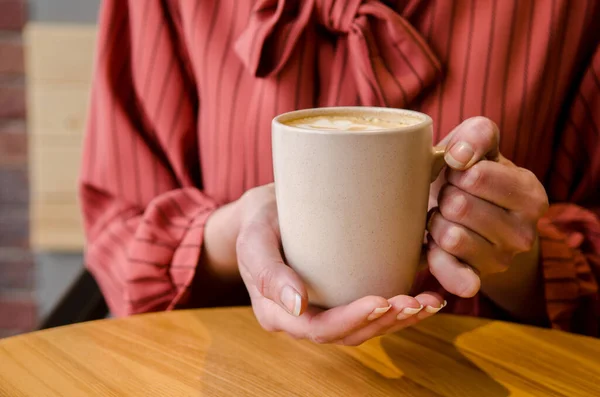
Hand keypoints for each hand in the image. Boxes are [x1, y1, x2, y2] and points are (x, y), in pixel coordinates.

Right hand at [236, 184, 444, 345]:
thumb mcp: (254, 240)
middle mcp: (303, 319)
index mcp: (278, 313)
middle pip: (348, 334)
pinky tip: (424, 297)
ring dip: (398, 320)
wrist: (265, 212)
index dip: (352, 320)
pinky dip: (398, 309)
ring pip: (364, 328)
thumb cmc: (258, 223)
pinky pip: (369, 312)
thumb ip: (268, 272)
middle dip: (384, 322)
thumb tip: (296, 306)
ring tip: (428, 303)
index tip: (381, 300)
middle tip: (415, 302)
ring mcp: (323, 310)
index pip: (319, 329)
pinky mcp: (339, 297)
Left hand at [426, 117, 548, 299]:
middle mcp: (524, 233)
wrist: (471, 221)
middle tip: (451, 198)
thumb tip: (459, 157)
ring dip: (436, 223)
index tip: (458, 173)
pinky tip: (437, 248)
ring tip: (445, 218)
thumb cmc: (470, 176)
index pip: (475, 175)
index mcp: (531, 195)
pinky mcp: (476, 280)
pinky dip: (438, 261)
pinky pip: (451, 274)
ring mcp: (501, 260)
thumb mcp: (480, 146)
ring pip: (449, 236)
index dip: (454, 170)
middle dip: (445, 196)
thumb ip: (477, 134)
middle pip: (458, 206)